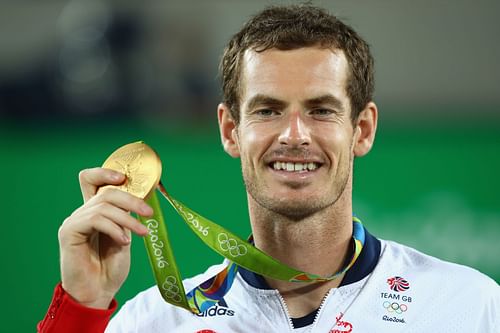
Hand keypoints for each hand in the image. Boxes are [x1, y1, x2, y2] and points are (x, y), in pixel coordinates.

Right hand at [58, 168, 152, 308]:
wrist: (98, 292)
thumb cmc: (111, 267)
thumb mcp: (124, 236)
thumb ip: (126, 217)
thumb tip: (141, 199)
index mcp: (95, 211)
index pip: (92, 180)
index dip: (105, 172)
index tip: (124, 178)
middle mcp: (82, 213)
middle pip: (105, 191)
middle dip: (131, 199)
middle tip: (149, 213)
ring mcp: (74, 221)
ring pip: (104, 206)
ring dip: (127, 219)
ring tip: (141, 232)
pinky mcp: (68, 232)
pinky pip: (95, 219)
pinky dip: (114, 228)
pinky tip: (123, 242)